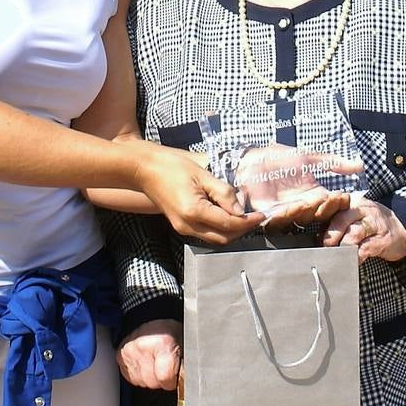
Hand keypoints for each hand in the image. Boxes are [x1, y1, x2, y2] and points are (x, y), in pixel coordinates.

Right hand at [117, 319, 180, 391]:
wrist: (150, 317)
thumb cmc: (168, 331)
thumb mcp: (183, 344)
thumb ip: (184, 365)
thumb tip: (187, 381)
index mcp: (162, 344)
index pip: (165, 377)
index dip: (173, 380)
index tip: (175, 375)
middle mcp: (143, 347)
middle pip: (152, 383)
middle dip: (161, 379)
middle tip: (164, 366)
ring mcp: (129, 352)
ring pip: (141, 382)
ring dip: (149, 377)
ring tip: (154, 363)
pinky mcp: (120, 356)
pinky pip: (131, 378)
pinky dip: (139, 374)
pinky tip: (145, 363)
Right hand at [134, 145, 261, 243]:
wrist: (144, 169)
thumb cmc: (172, 166)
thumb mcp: (202, 175)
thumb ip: (224, 193)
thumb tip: (241, 209)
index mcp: (194, 212)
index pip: (229, 224)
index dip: (248, 222)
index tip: (262, 214)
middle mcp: (188, 226)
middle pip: (223, 238)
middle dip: (242, 230)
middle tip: (255, 217)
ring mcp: (182, 228)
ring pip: (214, 239)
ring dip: (231, 232)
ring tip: (244, 217)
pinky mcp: (180, 226)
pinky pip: (205, 234)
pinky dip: (219, 229)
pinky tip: (226, 215)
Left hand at [233, 145, 363, 221]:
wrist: (251, 159)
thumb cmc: (278, 159)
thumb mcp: (309, 158)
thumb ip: (333, 163)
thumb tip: (360, 165)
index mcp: (312, 195)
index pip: (329, 204)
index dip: (336, 201)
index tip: (344, 195)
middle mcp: (301, 206)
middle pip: (316, 214)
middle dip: (323, 207)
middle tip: (328, 198)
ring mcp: (285, 212)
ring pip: (299, 218)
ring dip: (306, 210)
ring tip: (311, 200)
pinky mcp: (268, 214)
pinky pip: (278, 220)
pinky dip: (285, 214)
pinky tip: (291, 206)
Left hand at [320, 195, 405, 262]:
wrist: (404, 229)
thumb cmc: (372, 225)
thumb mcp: (355, 217)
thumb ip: (337, 223)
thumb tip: (316, 238)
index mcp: (352, 202)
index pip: (333, 206)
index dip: (321, 217)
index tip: (313, 232)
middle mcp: (362, 209)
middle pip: (341, 220)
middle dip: (330, 236)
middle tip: (323, 248)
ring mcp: (373, 223)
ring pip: (353, 234)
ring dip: (341, 247)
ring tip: (335, 257)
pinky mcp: (382, 239)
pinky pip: (365, 249)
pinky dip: (356, 257)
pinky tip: (351, 262)